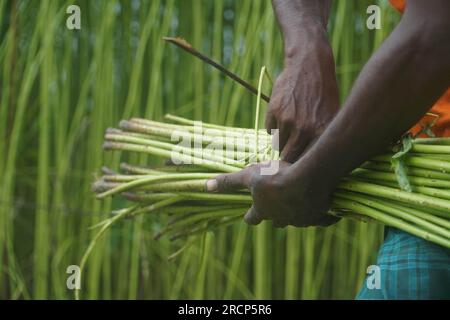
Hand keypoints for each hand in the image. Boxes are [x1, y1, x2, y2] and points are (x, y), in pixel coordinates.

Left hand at [206, 160, 338, 227]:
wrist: (306, 180)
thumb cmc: (274, 177)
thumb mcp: (249, 176)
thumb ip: (229, 182)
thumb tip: (206, 186)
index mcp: (264, 210)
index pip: (252, 218)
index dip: (250, 216)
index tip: (249, 215)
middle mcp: (281, 219)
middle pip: (276, 222)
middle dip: (275, 215)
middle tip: (277, 205)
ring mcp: (300, 220)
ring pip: (297, 220)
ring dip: (297, 213)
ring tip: (301, 203)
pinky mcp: (319, 217)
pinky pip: (322, 220)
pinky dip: (323, 216)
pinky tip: (328, 212)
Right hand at [266, 21, 338, 161]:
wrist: (309, 65)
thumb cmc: (323, 93)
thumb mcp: (331, 116)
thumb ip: (321, 140)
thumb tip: (311, 164)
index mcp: (321, 134)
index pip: (306, 162)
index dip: (301, 166)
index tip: (299, 166)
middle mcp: (305, 130)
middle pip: (288, 157)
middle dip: (288, 157)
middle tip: (289, 152)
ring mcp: (288, 121)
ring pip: (278, 144)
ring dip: (281, 140)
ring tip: (290, 128)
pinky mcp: (274, 112)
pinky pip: (269, 130)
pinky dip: (273, 126)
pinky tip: (283, 114)